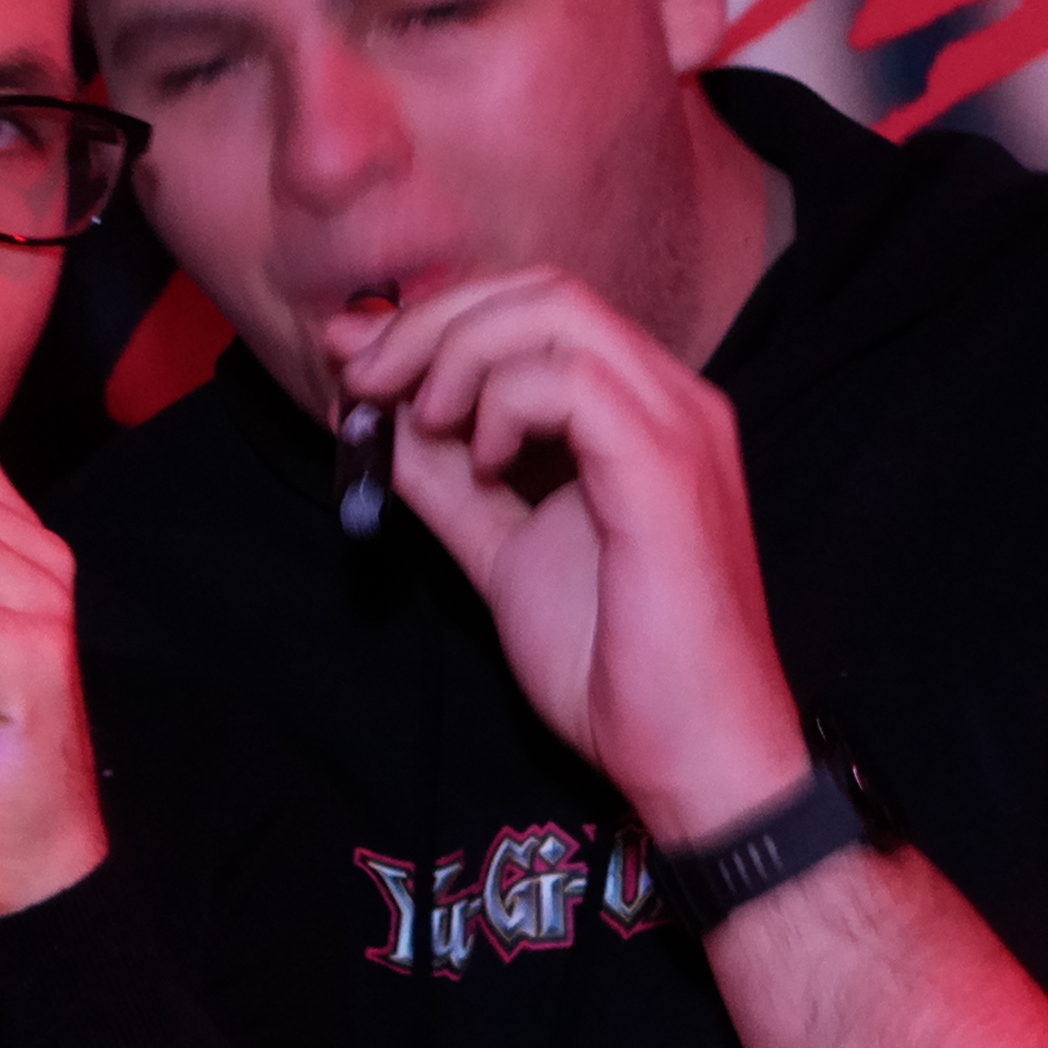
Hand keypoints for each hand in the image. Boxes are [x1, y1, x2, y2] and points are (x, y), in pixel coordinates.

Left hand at [329, 272, 806, 838]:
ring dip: (456, 351)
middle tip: (364, 377)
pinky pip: (571, 381)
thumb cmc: (618, 669)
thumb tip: (376, 413)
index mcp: (643, 417)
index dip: (439, 318)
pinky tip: (478, 458)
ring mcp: (678, 429)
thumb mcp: (502, 552)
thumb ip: (446, 480)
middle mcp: (673, 403)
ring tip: (419, 420)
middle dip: (432, 320)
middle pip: (543, 291)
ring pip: (555, 313)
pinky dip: (501, 400)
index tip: (357, 360)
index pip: (541, 310)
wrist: (690, 755)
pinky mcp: (666, 470)